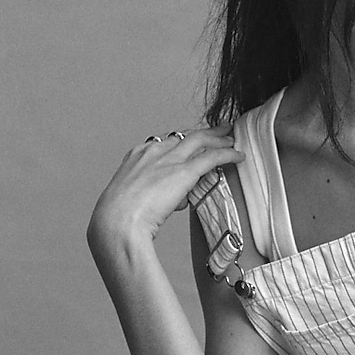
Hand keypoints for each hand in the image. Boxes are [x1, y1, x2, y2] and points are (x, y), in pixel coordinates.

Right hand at [87, 125, 238, 273]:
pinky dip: (227, 155)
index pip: (167, 142)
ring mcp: (169, 160)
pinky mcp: (184, 172)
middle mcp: (154, 151)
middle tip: (220, 131)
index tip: (194, 143)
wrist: (117, 222)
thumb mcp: (133, 199)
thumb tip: (176, 200)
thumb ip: (154, 195)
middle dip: (205, 133)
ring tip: (232, 139)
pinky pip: (211, 157)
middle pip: (185, 136)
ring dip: (219, 138)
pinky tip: (238, 156)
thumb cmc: (119, 219)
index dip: (184, 141)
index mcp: (138, 155)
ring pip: (201, 140)